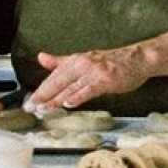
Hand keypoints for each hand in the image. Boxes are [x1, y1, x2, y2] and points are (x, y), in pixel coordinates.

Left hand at [26, 45, 151, 110]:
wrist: (139, 59)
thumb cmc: (113, 62)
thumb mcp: (84, 59)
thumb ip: (61, 61)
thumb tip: (41, 57)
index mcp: (75, 60)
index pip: (53, 77)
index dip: (40, 90)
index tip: (29, 102)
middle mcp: (82, 64)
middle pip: (58, 81)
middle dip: (43, 96)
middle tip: (30, 108)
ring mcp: (94, 72)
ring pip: (70, 87)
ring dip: (55, 100)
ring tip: (43, 109)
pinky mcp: (105, 80)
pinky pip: (88, 90)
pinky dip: (77, 97)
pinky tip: (68, 104)